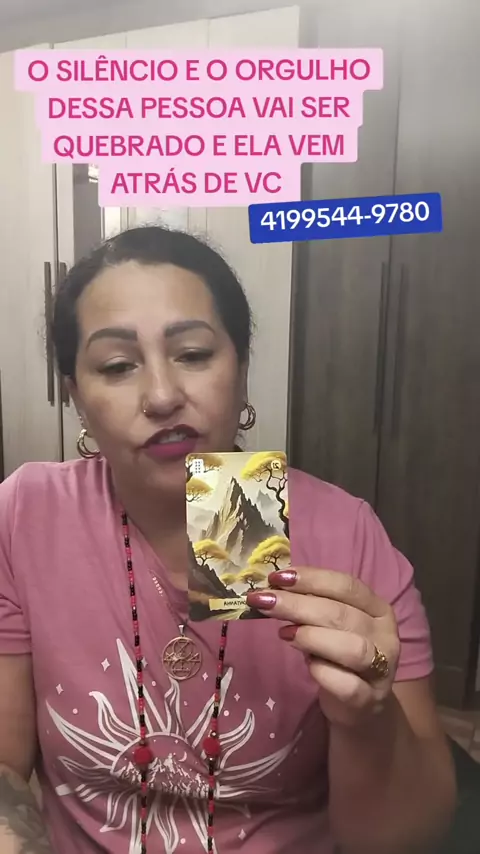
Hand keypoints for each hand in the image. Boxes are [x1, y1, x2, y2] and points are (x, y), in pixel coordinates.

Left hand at [246, 568, 399, 727]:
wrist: (358, 705)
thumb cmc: (339, 655)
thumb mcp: (330, 625)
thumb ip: (312, 606)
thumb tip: (273, 589)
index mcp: (378, 608)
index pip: (347, 585)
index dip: (311, 578)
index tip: (277, 577)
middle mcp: (385, 635)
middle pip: (342, 614)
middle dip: (298, 605)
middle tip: (265, 602)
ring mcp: (381, 669)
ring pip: (352, 648)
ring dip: (311, 636)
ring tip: (283, 634)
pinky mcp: (369, 699)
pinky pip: (347, 685)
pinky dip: (322, 671)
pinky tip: (306, 664)